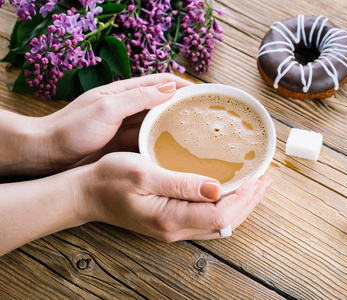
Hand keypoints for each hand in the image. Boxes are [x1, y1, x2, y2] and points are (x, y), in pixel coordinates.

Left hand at [42, 73, 192, 170]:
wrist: (48, 153)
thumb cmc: (72, 128)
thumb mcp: (106, 109)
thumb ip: (137, 98)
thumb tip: (169, 89)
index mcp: (124, 92)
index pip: (160, 82)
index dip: (182, 84)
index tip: (203, 92)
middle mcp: (128, 107)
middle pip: (162, 101)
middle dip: (183, 104)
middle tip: (205, 115)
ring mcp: (126, 126)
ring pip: (157, 121)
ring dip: (175, 124)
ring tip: (196, 134)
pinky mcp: (123, 143)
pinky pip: (149, 139)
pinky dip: (163, 142)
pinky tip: (175, 151)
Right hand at [77, 152, 272, 240]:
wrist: (86, 194)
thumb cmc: (109, 180)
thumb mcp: (143, 174)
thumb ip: (181, 183)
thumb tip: (217, 188)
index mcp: (171, 217)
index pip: (222, 214)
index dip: (245, 197)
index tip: (258, 177)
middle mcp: (175, 228)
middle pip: (226, 222)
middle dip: (250, 201)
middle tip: (266, 179)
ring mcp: (173, 228)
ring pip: (219, 223)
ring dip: (241, 204)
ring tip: (256, 186)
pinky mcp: (170, 221)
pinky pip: (207, 218)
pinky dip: (225, 206)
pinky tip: (229, 193)